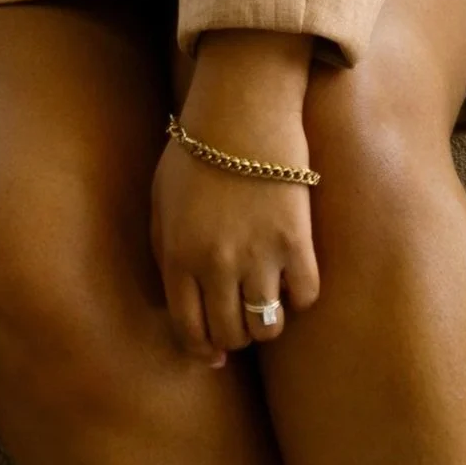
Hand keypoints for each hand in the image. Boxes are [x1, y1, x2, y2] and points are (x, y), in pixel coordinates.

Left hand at [151, 31, 321, 365]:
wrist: (241, 109)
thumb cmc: (196, 152)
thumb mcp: (160, 202)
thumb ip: (164, 253)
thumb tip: (181, 304)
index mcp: (177, 256)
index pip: (189, 330)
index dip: (202, 351)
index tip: (214, 355)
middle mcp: (216, 264)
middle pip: (230, 335)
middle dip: (234, 339)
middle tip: (241, 325)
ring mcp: (258, 255)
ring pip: (267, 326)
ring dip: (266, 323)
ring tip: (267, 304)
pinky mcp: (297, 241)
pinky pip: (305, 296)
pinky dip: (300, 297)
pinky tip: (293, 280)